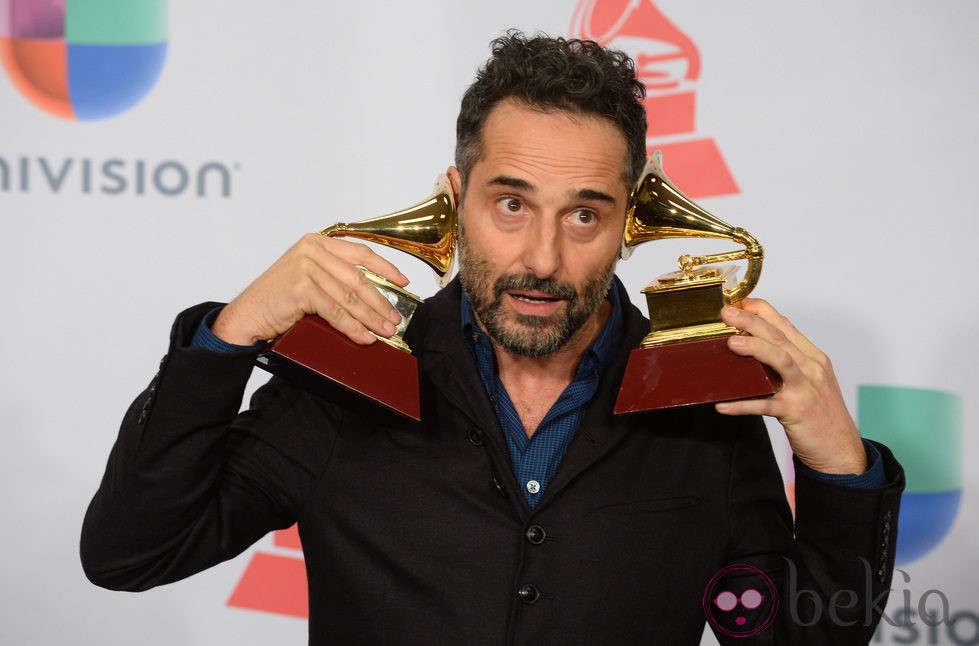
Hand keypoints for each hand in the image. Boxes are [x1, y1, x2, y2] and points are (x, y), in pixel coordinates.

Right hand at [212, 233, 407, 345]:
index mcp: (318, 242)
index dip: (386, 268)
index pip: (361, 252)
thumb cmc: (280, 299)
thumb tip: (374, 295)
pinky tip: (364, 337)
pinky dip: (353, 327)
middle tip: (395, 318)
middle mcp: (312, 250)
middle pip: (359, 278)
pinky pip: (336, 311)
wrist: (248, 314)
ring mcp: (306, 267)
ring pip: (350, 297)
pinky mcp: (302, 288)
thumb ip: (336, 276)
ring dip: (371, 318)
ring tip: (385, 330)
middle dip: (381, 301)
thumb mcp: (309, 277)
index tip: (403, 281)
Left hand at [714, 298, 866, 474]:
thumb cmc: (821, 414)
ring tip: (731, 343)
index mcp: (813, 358)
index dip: (762, 311)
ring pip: (781, 361)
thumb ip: (790, 359)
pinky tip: (723, 405)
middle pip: (780, 338)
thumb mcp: (811, 380)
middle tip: (726, 313)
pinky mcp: (798, 412)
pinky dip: (743, 404)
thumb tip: (761, 340)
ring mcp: (806, 390)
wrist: (842, 451)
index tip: (739, 303)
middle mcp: (812, 369)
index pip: (786, 325)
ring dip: (755, 349)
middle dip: (752, 322)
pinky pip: (766, 405)